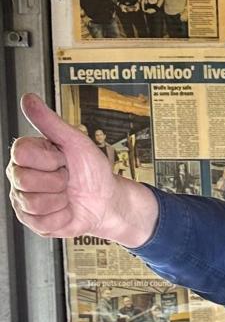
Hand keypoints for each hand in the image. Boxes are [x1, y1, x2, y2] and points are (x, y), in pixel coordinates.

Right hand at [7, 94, 134, 239]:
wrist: (108, 200)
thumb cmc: (92, 171)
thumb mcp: (76, 142)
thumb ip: (50, 122)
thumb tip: (29, 99)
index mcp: (27, 155)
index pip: (22, 153)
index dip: (49, 158)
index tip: (63, 158)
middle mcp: (20, 177)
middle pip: (25, 180)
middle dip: (57, 180)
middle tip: (66, 178)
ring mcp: (24, 200)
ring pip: (34, 203)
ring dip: (60, 199)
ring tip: (67, 193)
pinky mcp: (34, 221)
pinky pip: (43, 221)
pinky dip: (63, 215)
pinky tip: (66, 208)